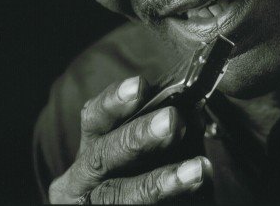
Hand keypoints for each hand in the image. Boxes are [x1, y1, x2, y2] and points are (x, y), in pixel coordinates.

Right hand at [48, 75, 212, 202]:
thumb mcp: (150, 148)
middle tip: (173, 120)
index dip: (114, 101)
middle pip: (104, 155)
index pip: (94, 118)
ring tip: (198, 169)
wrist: (147, 205)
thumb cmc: (144, 173)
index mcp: (90, 147)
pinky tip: (198, 190)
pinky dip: (172, 200)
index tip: (140, 85)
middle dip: (139, 136)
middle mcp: (81, 178)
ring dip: (162, 180)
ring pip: (119, 195)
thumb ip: (166, 129)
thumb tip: (192, 110)